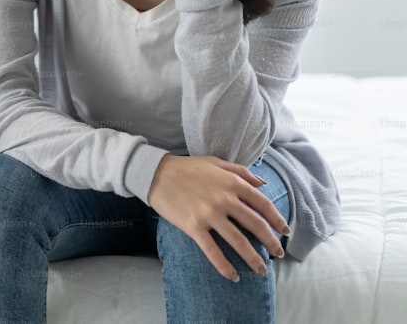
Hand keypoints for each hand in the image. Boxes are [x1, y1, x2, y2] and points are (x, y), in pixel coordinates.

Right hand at [147, 154, 288, 281]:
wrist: (154, 173)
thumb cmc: (186, 167)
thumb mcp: (216, 162)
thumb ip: (241, 171)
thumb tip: (263, 183)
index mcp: (232, 182)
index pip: (263, 204)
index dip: (278, 219)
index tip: (285, 231)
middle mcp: (224, 199)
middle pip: (256, 225)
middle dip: (271, 242)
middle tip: (278, 254)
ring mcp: (209, 214)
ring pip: (238, 241)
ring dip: (253, 259)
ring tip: (261, 270)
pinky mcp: (193, 226)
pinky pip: (212, 250)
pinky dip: (224, 266)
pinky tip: (232, 276)